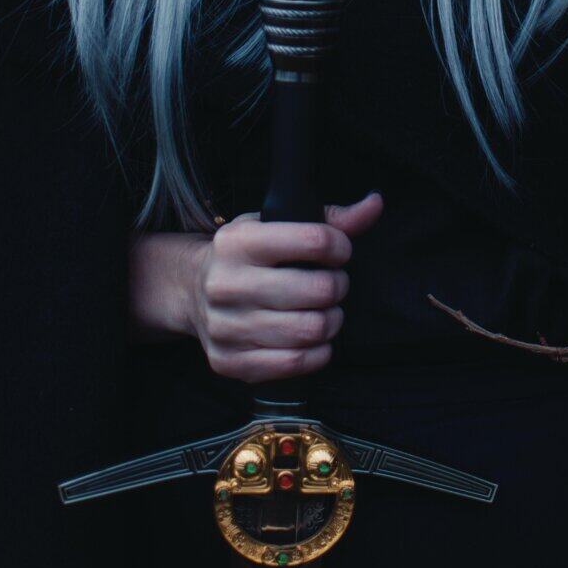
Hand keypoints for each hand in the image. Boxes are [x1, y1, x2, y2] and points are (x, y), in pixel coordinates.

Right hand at [130, 192, 383, 383]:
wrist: (192, 290)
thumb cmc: (249, 255)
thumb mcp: (277, 225)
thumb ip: (330, 218)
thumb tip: (375, 204)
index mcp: (238, 241)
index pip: (314, 240)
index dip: (340, 246)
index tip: (339, 251)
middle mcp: (226, 283)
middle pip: (317, 290)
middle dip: (338, 286)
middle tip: (333, 284)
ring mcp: (224, 326)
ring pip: (309, 330)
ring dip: (331, 321)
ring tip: (325, 311)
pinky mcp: (228, 361)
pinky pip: (294, 363)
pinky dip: (318, 353)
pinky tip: (315, 340)